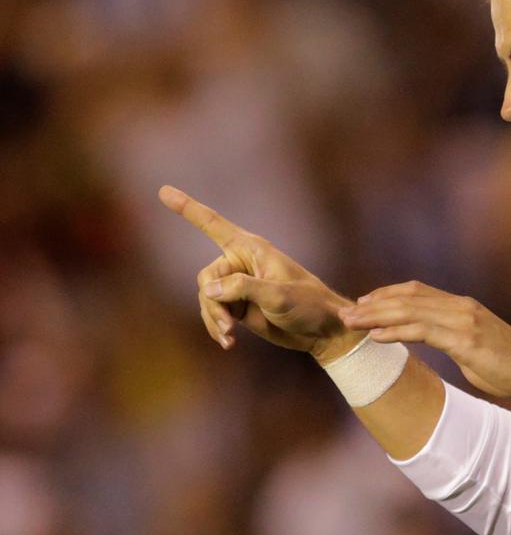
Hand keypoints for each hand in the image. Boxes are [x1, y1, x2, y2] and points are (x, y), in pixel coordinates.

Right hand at [158, 185, 362, 362]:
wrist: (323, 330)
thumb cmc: (309, 305)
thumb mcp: (279, 295)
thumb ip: (244, 288)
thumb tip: (208, 289)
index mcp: (252, 249)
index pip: (213, 224)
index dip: (188, 208)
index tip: (163, 191)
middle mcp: (242, 263)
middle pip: (206, 278)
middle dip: (213, 303)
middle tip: (228, 325)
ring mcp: (239, 286)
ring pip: (207, 298)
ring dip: (214, 320)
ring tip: (229, 338)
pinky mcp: (239, 306)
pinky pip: (214, 313)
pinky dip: (217, 328)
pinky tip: (228, 343)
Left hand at [339, 281, 510, 399]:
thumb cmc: (509, 363)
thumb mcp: (475, 344)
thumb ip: (453, 337)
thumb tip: (435, 341)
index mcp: (462, 306)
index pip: (417, 291)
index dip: (387, 294)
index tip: (363, 303)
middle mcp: (460, 307)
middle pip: (408, 297)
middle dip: (373, 304)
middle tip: (345, 312)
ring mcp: (463, 321)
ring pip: (410, 311)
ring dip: (376, 316)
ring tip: (351, 323)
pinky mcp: (465, 340)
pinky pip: (423, 331)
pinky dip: (395, 331)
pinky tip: (376, 336)